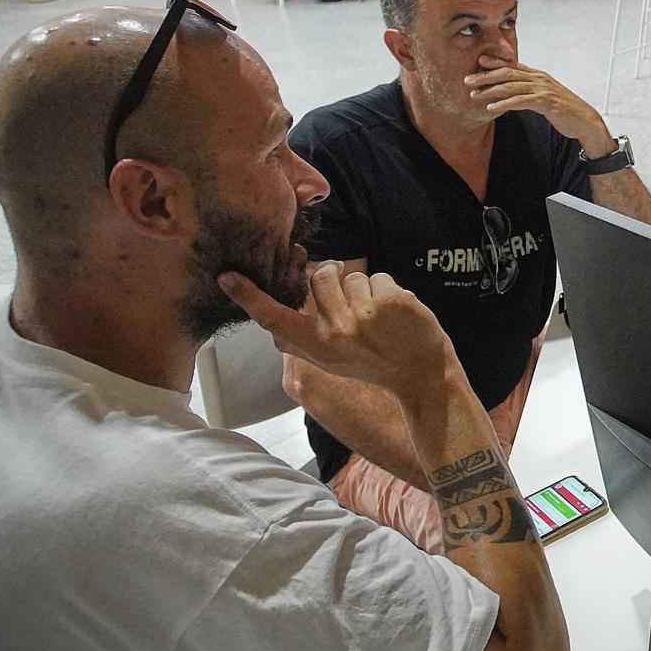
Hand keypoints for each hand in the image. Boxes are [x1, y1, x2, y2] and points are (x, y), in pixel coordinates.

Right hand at [220, 262, 453, 405]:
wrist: (421, 376)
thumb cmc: (372, 364)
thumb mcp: (330, 360)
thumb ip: (303, 337)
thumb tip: (274, 317)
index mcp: (316, 347)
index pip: (276, 319)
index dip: (250, 298)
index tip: (228, 277)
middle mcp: (335, 332)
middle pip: (322, 278)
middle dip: (337, 281)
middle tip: (355, 308)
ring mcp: (363, 316)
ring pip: (352, 275)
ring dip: (366, 289)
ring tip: (379, 317)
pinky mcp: (390, 301)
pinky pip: (379, 276)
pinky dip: (389, 289)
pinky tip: (397, 314)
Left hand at [465, 56, 613, 151]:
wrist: (584, 121)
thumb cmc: (563, 110)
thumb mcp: (544, 97)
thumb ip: (528, 92)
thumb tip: (510, 94)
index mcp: (538, 75)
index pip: (513, 65)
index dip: (495, 62)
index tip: (478, 62)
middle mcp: (539, 78)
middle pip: (508, 73)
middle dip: (485, 75)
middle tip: (467, 80)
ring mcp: (543, 89)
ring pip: (511, 86)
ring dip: (490, 90)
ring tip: (474, 95)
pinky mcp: (545, 102)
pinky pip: (520, 101)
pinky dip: (504, 104)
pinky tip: (491, 108)